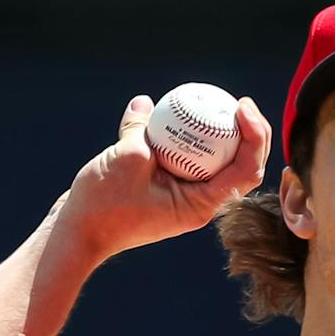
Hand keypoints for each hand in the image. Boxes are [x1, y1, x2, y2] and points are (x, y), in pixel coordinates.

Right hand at [59, 93, 271, 262]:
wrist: (78, 232)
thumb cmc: (103, 205)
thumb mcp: (126, 158)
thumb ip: (140, 128)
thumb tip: (145, 103)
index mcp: (201, 204)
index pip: (246, 170)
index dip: (255, 137)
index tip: (243, 107)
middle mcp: (200, 203)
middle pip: (240, 167)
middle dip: (251, 134)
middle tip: (240, 102)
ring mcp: (185, 197)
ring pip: (216, 163)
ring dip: (222, 135)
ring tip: (218, 103)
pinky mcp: (168, 188)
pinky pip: (188, 159)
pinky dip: (190, 138)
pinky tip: (183, 112)